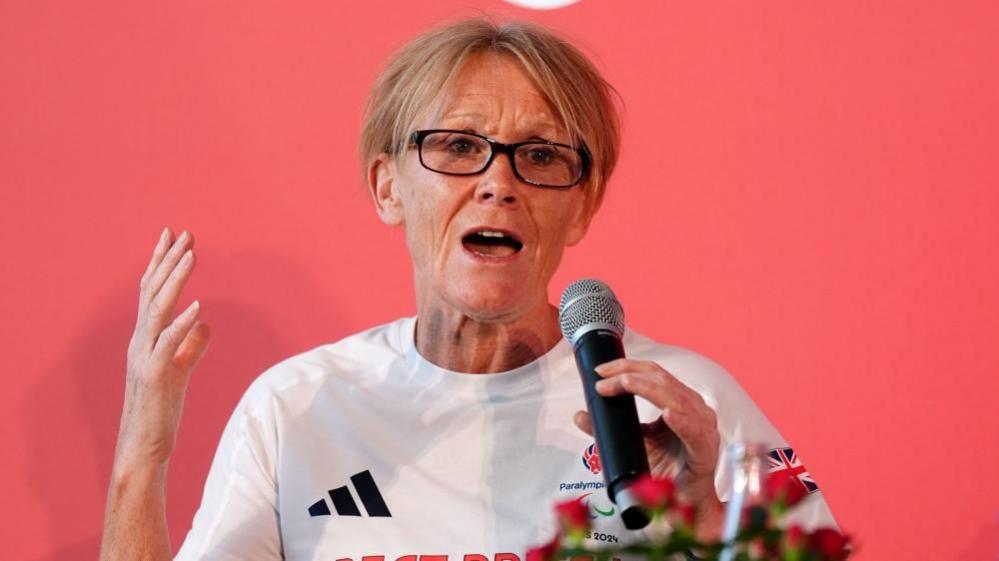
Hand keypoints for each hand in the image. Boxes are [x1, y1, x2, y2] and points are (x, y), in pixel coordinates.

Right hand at [114, 228, 210, 470]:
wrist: (145, 445)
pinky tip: (198, 306)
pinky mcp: (155, 375)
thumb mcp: (181, 370)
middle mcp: (140, 341)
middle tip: (185, 233)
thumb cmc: (161, 409)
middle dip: (169, 261)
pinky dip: (182, 323)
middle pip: (153, 292)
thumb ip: (191, 345)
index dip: (162, 262)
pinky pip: (169, 344)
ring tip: (191, 256)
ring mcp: (145, 357)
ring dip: (176, 281)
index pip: (151, 291)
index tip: (174, 235)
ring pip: (158, 310)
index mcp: (145, 337)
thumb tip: (204, 322)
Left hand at [573, 358, 723, 537]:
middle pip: (662, 379)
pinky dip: (682, 420)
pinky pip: (694, 431)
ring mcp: (703, 428)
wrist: (689, 503)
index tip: (601, 371)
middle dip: (630, 372)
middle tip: (603, 377)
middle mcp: (694, 409)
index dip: (628, 367)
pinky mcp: (706, 451)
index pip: (654, 375)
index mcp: (680, 403)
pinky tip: (669, 414)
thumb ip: (609, 428)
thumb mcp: (635, 444)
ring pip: (675, 397)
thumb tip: (579, 415)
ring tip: (622, 384)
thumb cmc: (668, 472)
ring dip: (646, 388)